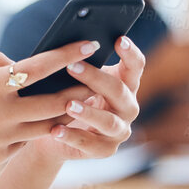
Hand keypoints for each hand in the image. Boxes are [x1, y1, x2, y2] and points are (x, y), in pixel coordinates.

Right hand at [0, 43, 102, 180]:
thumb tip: (19, 62)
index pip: (38, 67)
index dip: (67, 54)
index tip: (89, 44)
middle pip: (54, 102)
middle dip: (81, 88)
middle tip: (100, 77)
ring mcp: (0, 140)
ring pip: (47, 126)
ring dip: (67, 113)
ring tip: (84, 99)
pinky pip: (25, 141)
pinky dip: (38, 130)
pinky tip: (50, 120)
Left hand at [26, 35, 145, 162]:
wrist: (53, 133)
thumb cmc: (67, 96)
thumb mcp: (74, 79)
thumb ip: (78, 64)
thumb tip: (65, 43)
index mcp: (124, 84)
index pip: (135, 66)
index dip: (130, 53)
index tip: (119, 39)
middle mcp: (127, 107)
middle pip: (119, 91)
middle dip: (96, 78)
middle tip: (72, 67)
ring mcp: (119, 130)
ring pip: (109, 121)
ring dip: (89, 112)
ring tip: (68, 104)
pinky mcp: (106, 150)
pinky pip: (91, 145)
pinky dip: (72, 137)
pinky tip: (55, 130)